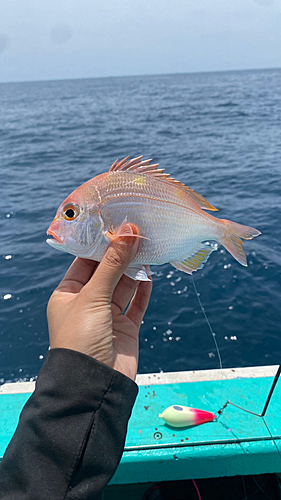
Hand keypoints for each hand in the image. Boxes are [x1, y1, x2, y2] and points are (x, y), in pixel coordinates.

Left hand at [47, 224, 151, 380]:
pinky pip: (137, 304)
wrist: (94, 386)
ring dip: (135, 270)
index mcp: (68, 294)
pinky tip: (151, 275)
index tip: (118, 226)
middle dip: (121, 255)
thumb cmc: (81, 339)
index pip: (85, 262)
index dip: (101, 245)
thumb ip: (113, 264)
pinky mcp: (126, 328)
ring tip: (148, 248)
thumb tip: (128, 232)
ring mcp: (108, 316)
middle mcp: (87, 303)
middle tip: (138, 233)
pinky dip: (144, 290)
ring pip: (124, 286)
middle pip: (107, 272)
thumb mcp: (93, 296)